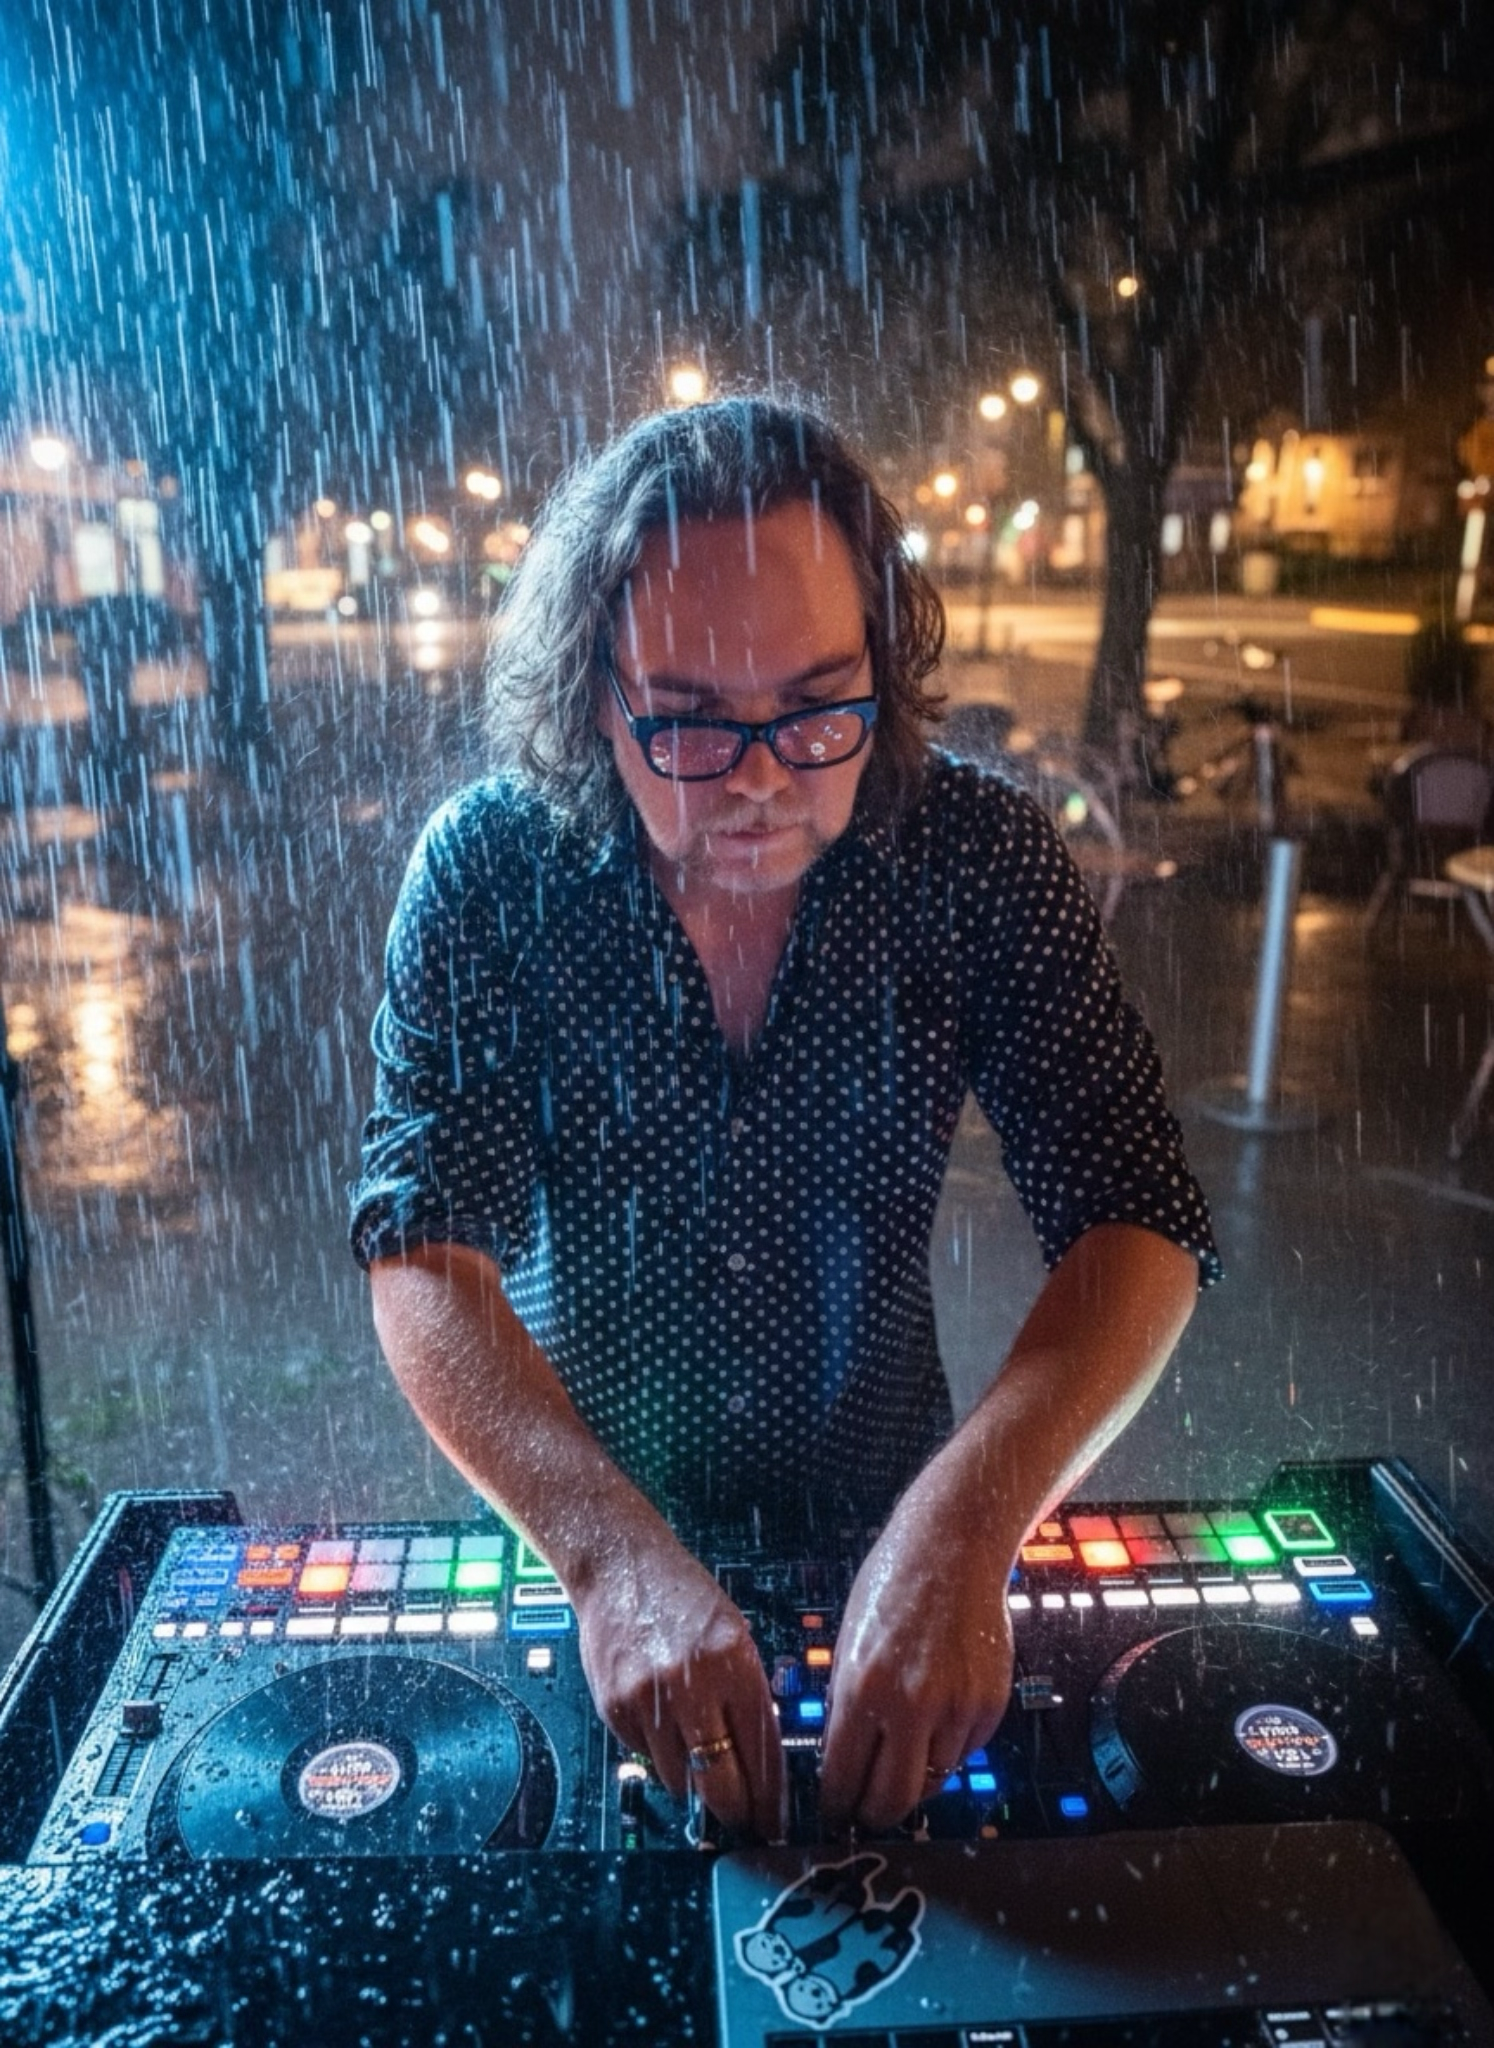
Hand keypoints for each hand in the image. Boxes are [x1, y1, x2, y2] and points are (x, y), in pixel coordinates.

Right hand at [571, 1523, 783, 1838]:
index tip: (774, 1820)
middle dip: (737, 1812)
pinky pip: (646, 1758)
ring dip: (695, 1781)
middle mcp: (691, 1684)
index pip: (762, 1754)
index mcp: (733, 1662)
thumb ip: (749, 1694)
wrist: (619, 1566)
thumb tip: (764, 1763)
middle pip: (721, 1785)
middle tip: (745, 1820)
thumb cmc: (682, 1597)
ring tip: (700, 1758)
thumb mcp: (734, 1635)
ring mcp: (648, 1699)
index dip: (770, 1798)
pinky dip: (660, 1755)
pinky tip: (664, 1725)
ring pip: (681, 1782)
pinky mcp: (615, 1708)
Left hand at [817, 1479, 1014, 1832]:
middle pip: (892, 1801)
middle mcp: (910, 1706)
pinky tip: (939, 1715)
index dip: (837, 1805)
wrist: (953, 1546)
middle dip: (876, 1813)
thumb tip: (845, 1762)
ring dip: (916, 1775)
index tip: (836, 1812)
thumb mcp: (850, 1643)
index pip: (843, 1780)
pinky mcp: (990, 1704)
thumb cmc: (892, 1585)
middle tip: (870, 1809)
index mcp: (861, 1689)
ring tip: (906, 1749)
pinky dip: (950, 1747)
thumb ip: (847, 1704)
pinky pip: (966, 1751)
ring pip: (933, 1779)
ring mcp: (956, 1708)